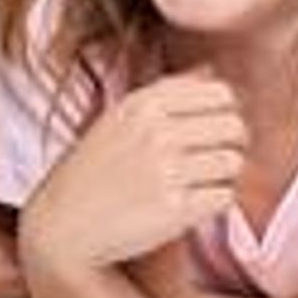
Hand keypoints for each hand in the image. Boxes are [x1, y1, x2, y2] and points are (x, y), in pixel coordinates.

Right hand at [17, 72, 244, 273]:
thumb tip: (210, 70)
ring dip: (224, 175)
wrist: (64, 228)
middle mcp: (156, 132)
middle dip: (232, 144)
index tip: (214, 130)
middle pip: (234, 126)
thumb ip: (166, 92)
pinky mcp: (176, 208)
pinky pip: (224, 196)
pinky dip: (215, 203)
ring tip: (200, 184)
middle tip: (214, 160)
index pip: (220, 93)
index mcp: (143, 104)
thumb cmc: (93, 173)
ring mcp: (167, 170)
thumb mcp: (118, 118)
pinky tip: (194, 205)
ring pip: (233, 162)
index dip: (226, 112)